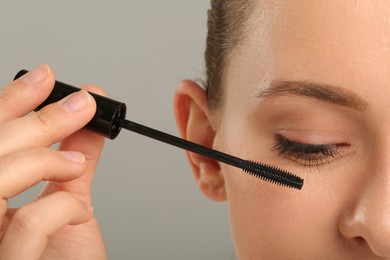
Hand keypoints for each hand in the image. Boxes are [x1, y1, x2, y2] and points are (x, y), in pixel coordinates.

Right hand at [0, 64, 106, 258]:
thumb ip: (74, 162)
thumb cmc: (63, 259)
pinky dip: (62, 205)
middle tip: (83, 103)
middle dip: (39, 119)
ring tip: (76, 165)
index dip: (11, 103)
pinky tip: (79, 210)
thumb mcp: (69, 202)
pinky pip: (26, 223)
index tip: (45, 77)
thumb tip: (87, 119)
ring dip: (46, 159)